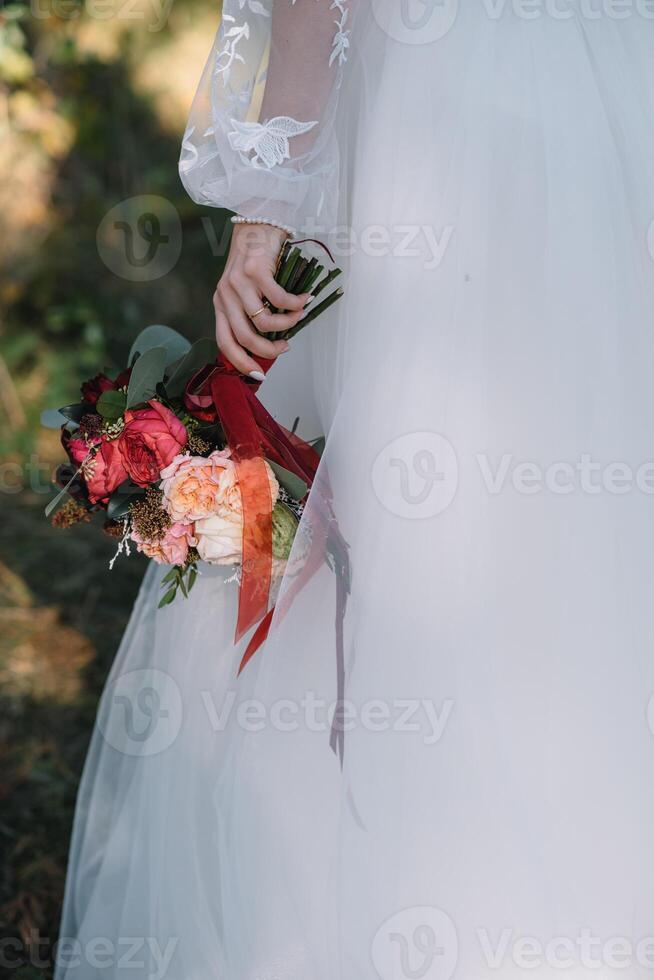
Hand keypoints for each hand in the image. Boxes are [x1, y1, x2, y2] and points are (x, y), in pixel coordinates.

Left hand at [214, 223, 308, 378]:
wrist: (257, 222)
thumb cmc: (257, 259)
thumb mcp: (247, 290)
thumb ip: (252, 313)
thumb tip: (272, 341)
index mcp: (221, 303)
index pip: (226, 342)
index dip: (241, 362)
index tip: (259, 375)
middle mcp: (225, 295)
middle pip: (245, 338)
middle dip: (269, 350)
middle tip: (286, 347)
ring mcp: (238, 283)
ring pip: (264, 321)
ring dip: (286, 325)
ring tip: (298, 317)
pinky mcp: (255, 271)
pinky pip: (279, 300)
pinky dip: (295, 304)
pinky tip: (303, 299)